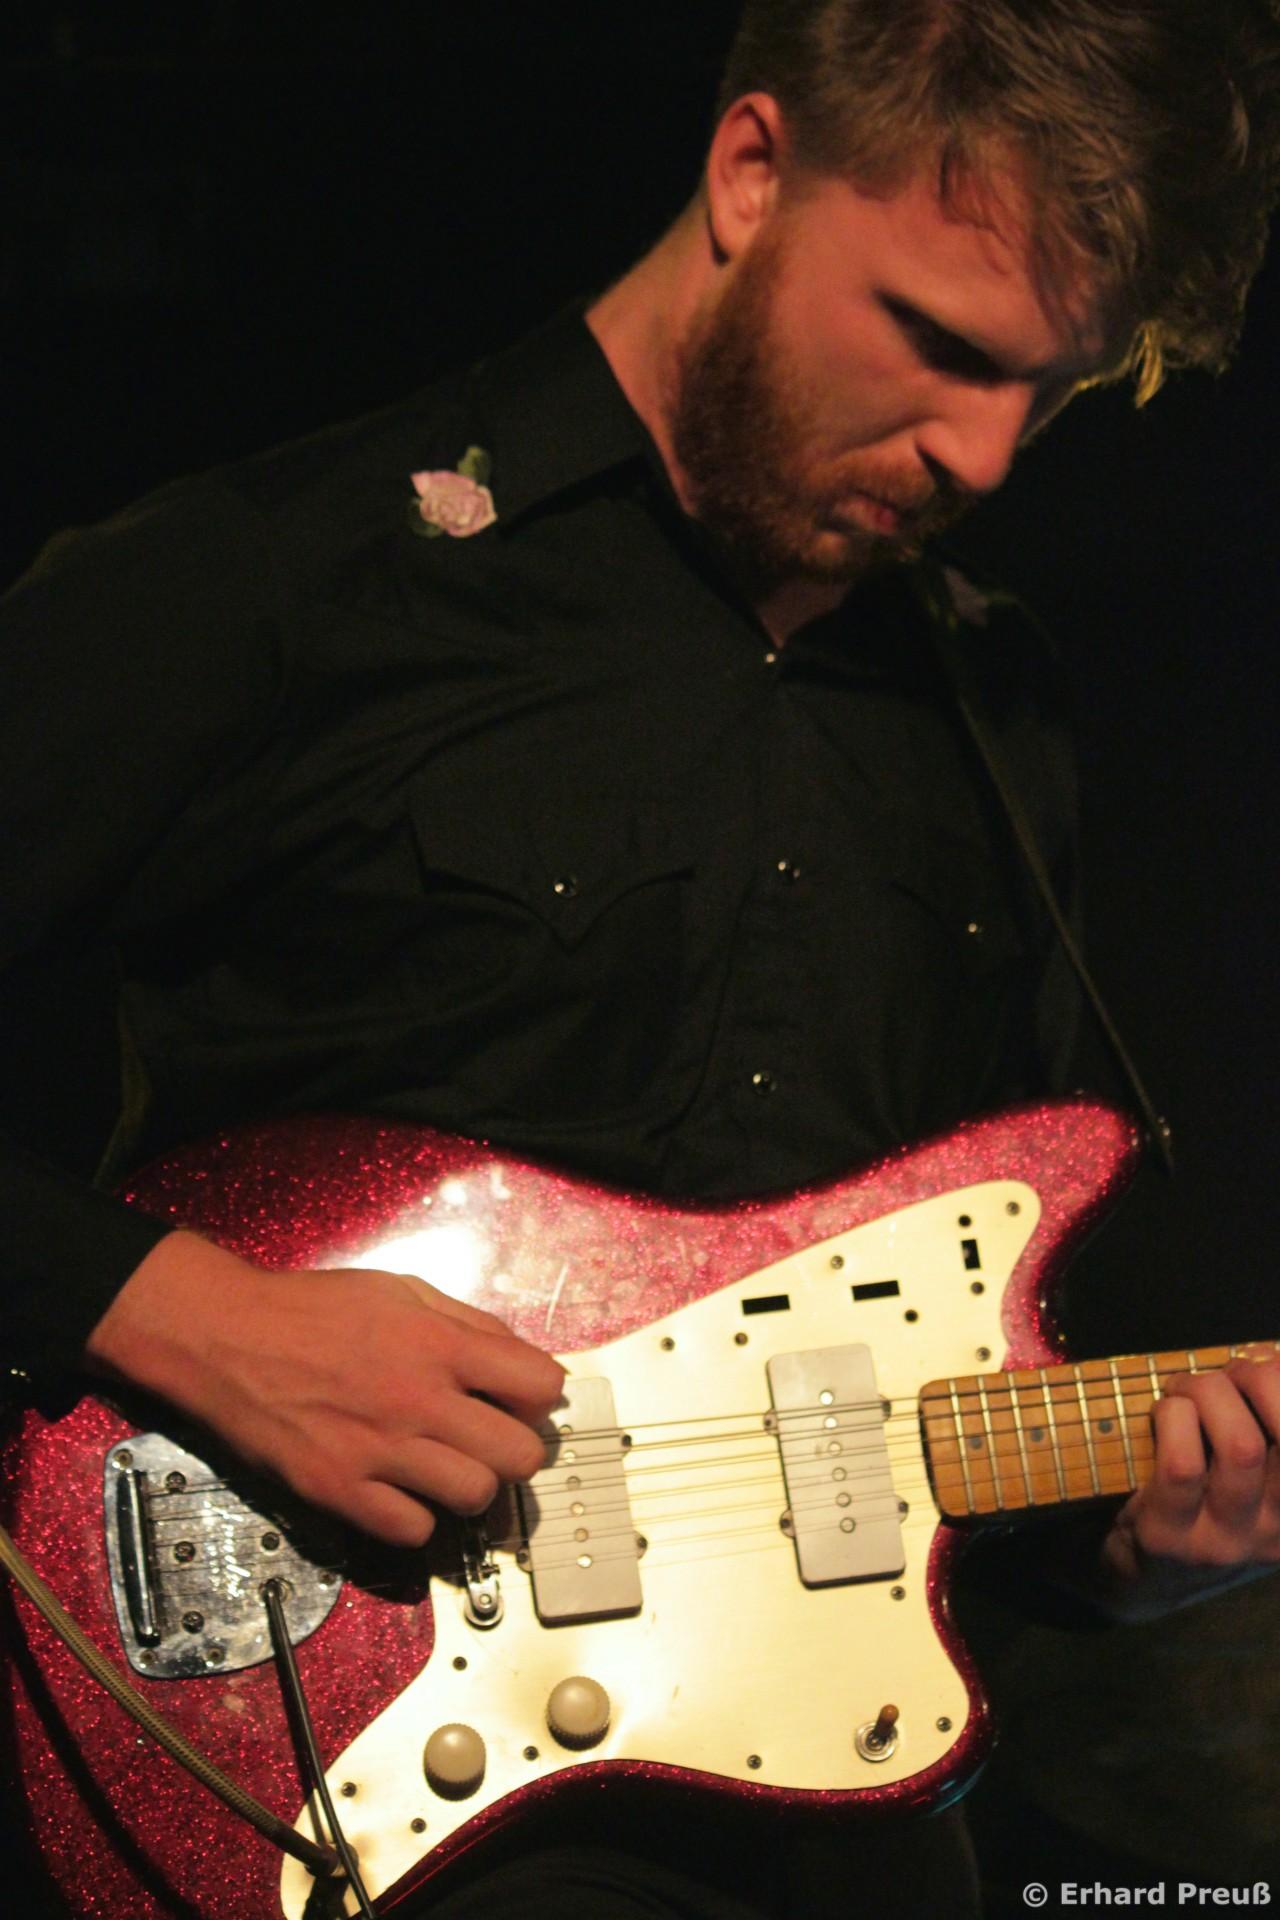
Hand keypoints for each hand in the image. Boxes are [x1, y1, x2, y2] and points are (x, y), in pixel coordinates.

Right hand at [84, 1230, 565, 1545]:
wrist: (225, 1336)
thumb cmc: (310, 1309)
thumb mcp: (400, 1290)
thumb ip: (466, 1324)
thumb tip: (518, 1358)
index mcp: (439, 1345)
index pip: (540, 1384)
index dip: (540, 1394)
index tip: (525, 1397)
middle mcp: (418, 1400)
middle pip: (519, 1455)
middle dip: (517, 1448)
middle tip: (493, 1439)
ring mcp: (379, 1451)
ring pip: (475, 1497)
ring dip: (471, 1485)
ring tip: (448, 1466)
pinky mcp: (340, 1490)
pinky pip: (413, 1530)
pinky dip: (418, 1516)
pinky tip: (403, 1490)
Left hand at [1102, 1349, 1279, 1603]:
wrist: (1147, 1570)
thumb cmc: (1206, 1490)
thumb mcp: (1253, 1460)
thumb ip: (1265, 1412)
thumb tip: (1265, 1354)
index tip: (1267, 1360)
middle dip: (1258, 1379)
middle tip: (1228, 1372)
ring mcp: (1230, 1540)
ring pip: (1240, 1447)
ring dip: (1207, 1393)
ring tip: (1186, 1389)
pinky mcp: (1174, 1540)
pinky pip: (1183, 1464)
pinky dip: (1173, 1417)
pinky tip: (1164, 1414)